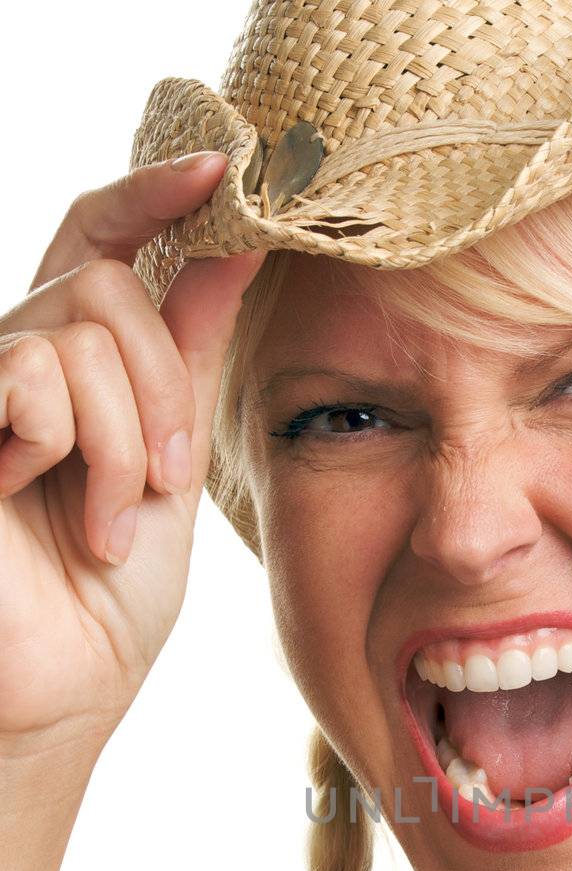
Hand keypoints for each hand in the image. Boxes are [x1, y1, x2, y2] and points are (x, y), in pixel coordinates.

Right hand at [0, 153, 263, 757]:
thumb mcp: (170, 460)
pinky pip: (30, 376)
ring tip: (110, 527)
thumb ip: (188, 353)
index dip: (154, 192)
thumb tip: (234, 244)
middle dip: (164, 391)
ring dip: (123, 444)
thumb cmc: (111, 594)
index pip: (99, 238)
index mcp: (71, 361)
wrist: (69, 685)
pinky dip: (69, 453)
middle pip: (105, 287)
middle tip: (165, 483)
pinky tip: (51, 512)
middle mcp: (14, 358)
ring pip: (76, 337)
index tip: (225, 168)